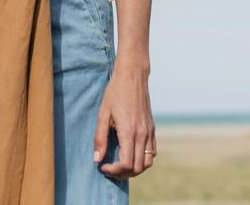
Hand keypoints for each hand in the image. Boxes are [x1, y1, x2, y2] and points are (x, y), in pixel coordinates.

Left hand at [93, 62, 156, 178]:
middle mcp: (142, 134)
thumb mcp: (103, 113)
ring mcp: (149, 132)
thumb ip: (100, 138)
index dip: (114, 171)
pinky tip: (131, 153)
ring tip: (120, 164)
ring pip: (147, 163)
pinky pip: (152, 152)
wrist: (132, 75)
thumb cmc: (115, 92)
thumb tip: (97, 159)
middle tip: (109, 168)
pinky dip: (143, 159)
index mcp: (129, 131)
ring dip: (134, 169)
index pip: (126, 164)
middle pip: (137, 168)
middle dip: (122, 173)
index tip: (103, 166)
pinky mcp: (152, 128)